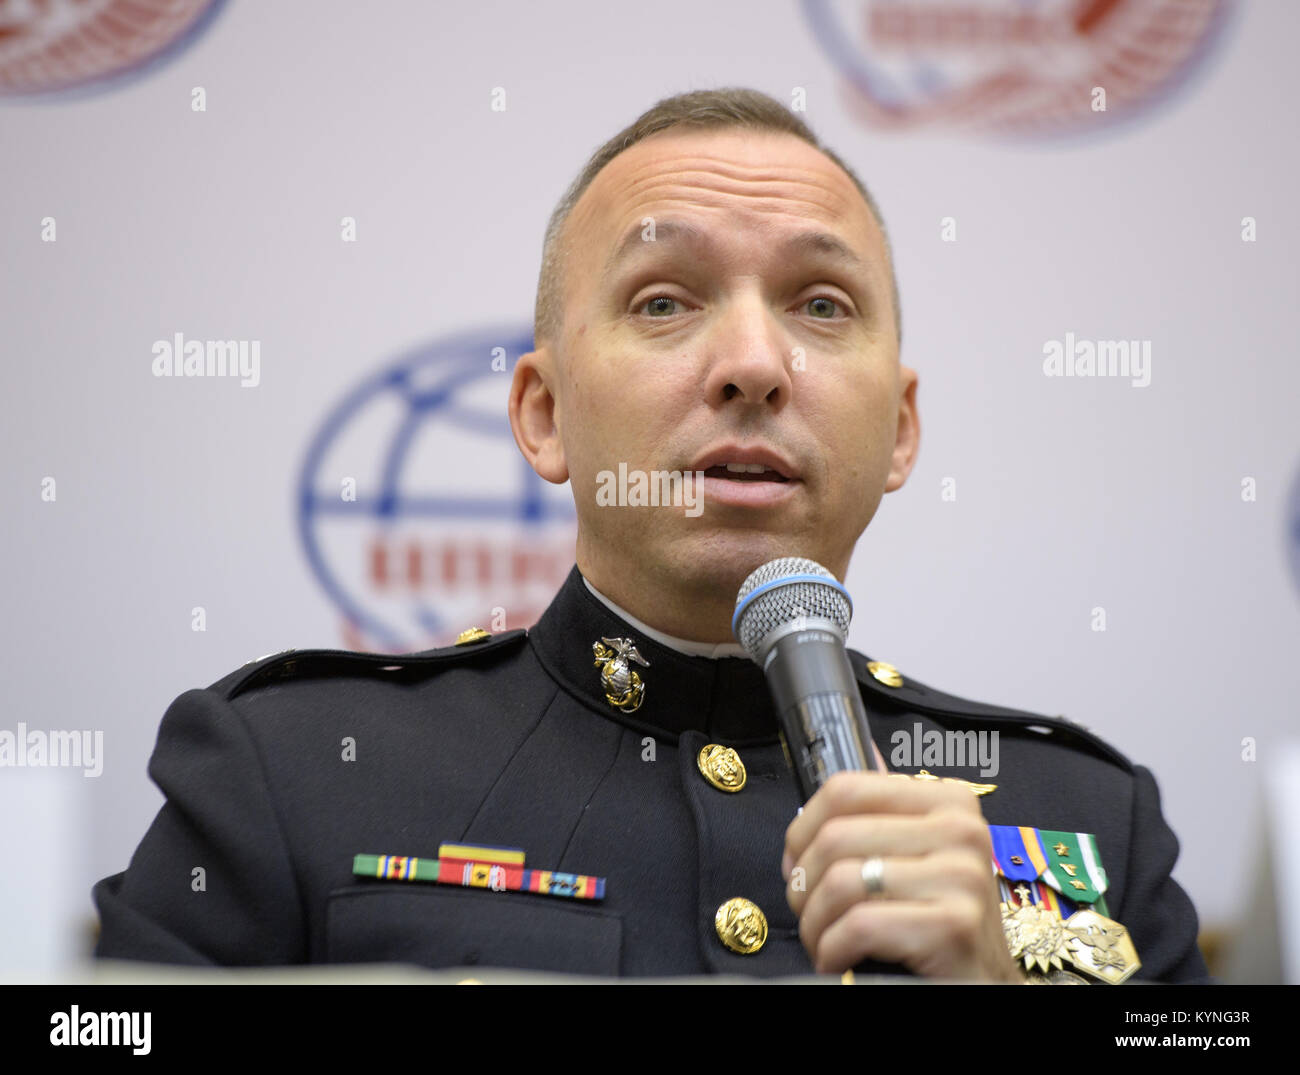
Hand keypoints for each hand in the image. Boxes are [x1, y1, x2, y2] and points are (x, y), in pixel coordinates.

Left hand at [783, 770, 1026, 982]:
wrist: (984, 986)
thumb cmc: (939, 923)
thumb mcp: (920, 856)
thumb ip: (888, 809)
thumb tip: (867, 747)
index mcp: (949, 801)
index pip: (845, 788)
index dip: (802, 829)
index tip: (797, 864)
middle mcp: (961, 830)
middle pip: (835, 837)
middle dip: (803, 883)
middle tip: (808, 914)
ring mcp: (961, 877)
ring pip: (841, 881)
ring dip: (815, 922)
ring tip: (822, 940)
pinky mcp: (952, 926)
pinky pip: (858, 925)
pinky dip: (832, 949)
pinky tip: (838, 960)